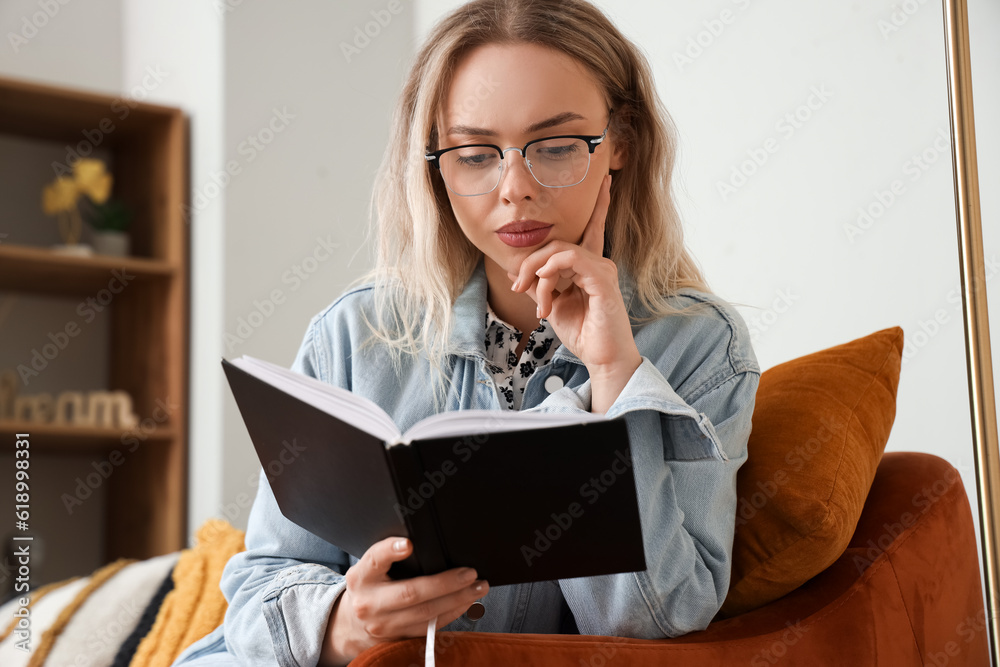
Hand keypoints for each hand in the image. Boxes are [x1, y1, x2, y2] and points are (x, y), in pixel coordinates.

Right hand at [319, 537, 487, 665]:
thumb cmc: (369, 587)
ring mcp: (384, 625)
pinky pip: (430, 627)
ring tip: (477, 587)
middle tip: (469, 573)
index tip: (409, 544)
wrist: (351, 624)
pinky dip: (452, 613)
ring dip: (457, 600)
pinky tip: (466, 602)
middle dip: (445, 583)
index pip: (375, 560)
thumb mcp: (370, 568)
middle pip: (410, 593)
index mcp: (362, 577)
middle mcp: (370, 603)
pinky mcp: (398, 638)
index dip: (391, 551)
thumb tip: (424, 542)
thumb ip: (389, 556)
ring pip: (425, 613)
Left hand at [507, 174, 640, 410]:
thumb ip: (537, 286)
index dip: (600, 205)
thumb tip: (517, 272)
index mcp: (590, 267)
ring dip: (538, 274)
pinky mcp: (603, 279)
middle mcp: (599, 263)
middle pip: (557, 243)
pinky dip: (551, 270)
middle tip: (517, 285)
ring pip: (559, 251)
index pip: (592, 228)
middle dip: (530, 261)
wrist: (602, 358)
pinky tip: (545, 286)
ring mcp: (603, 269)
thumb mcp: (552, 306)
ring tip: (538, 303)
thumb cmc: (583, 333)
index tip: (607, 181)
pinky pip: (570, 258)